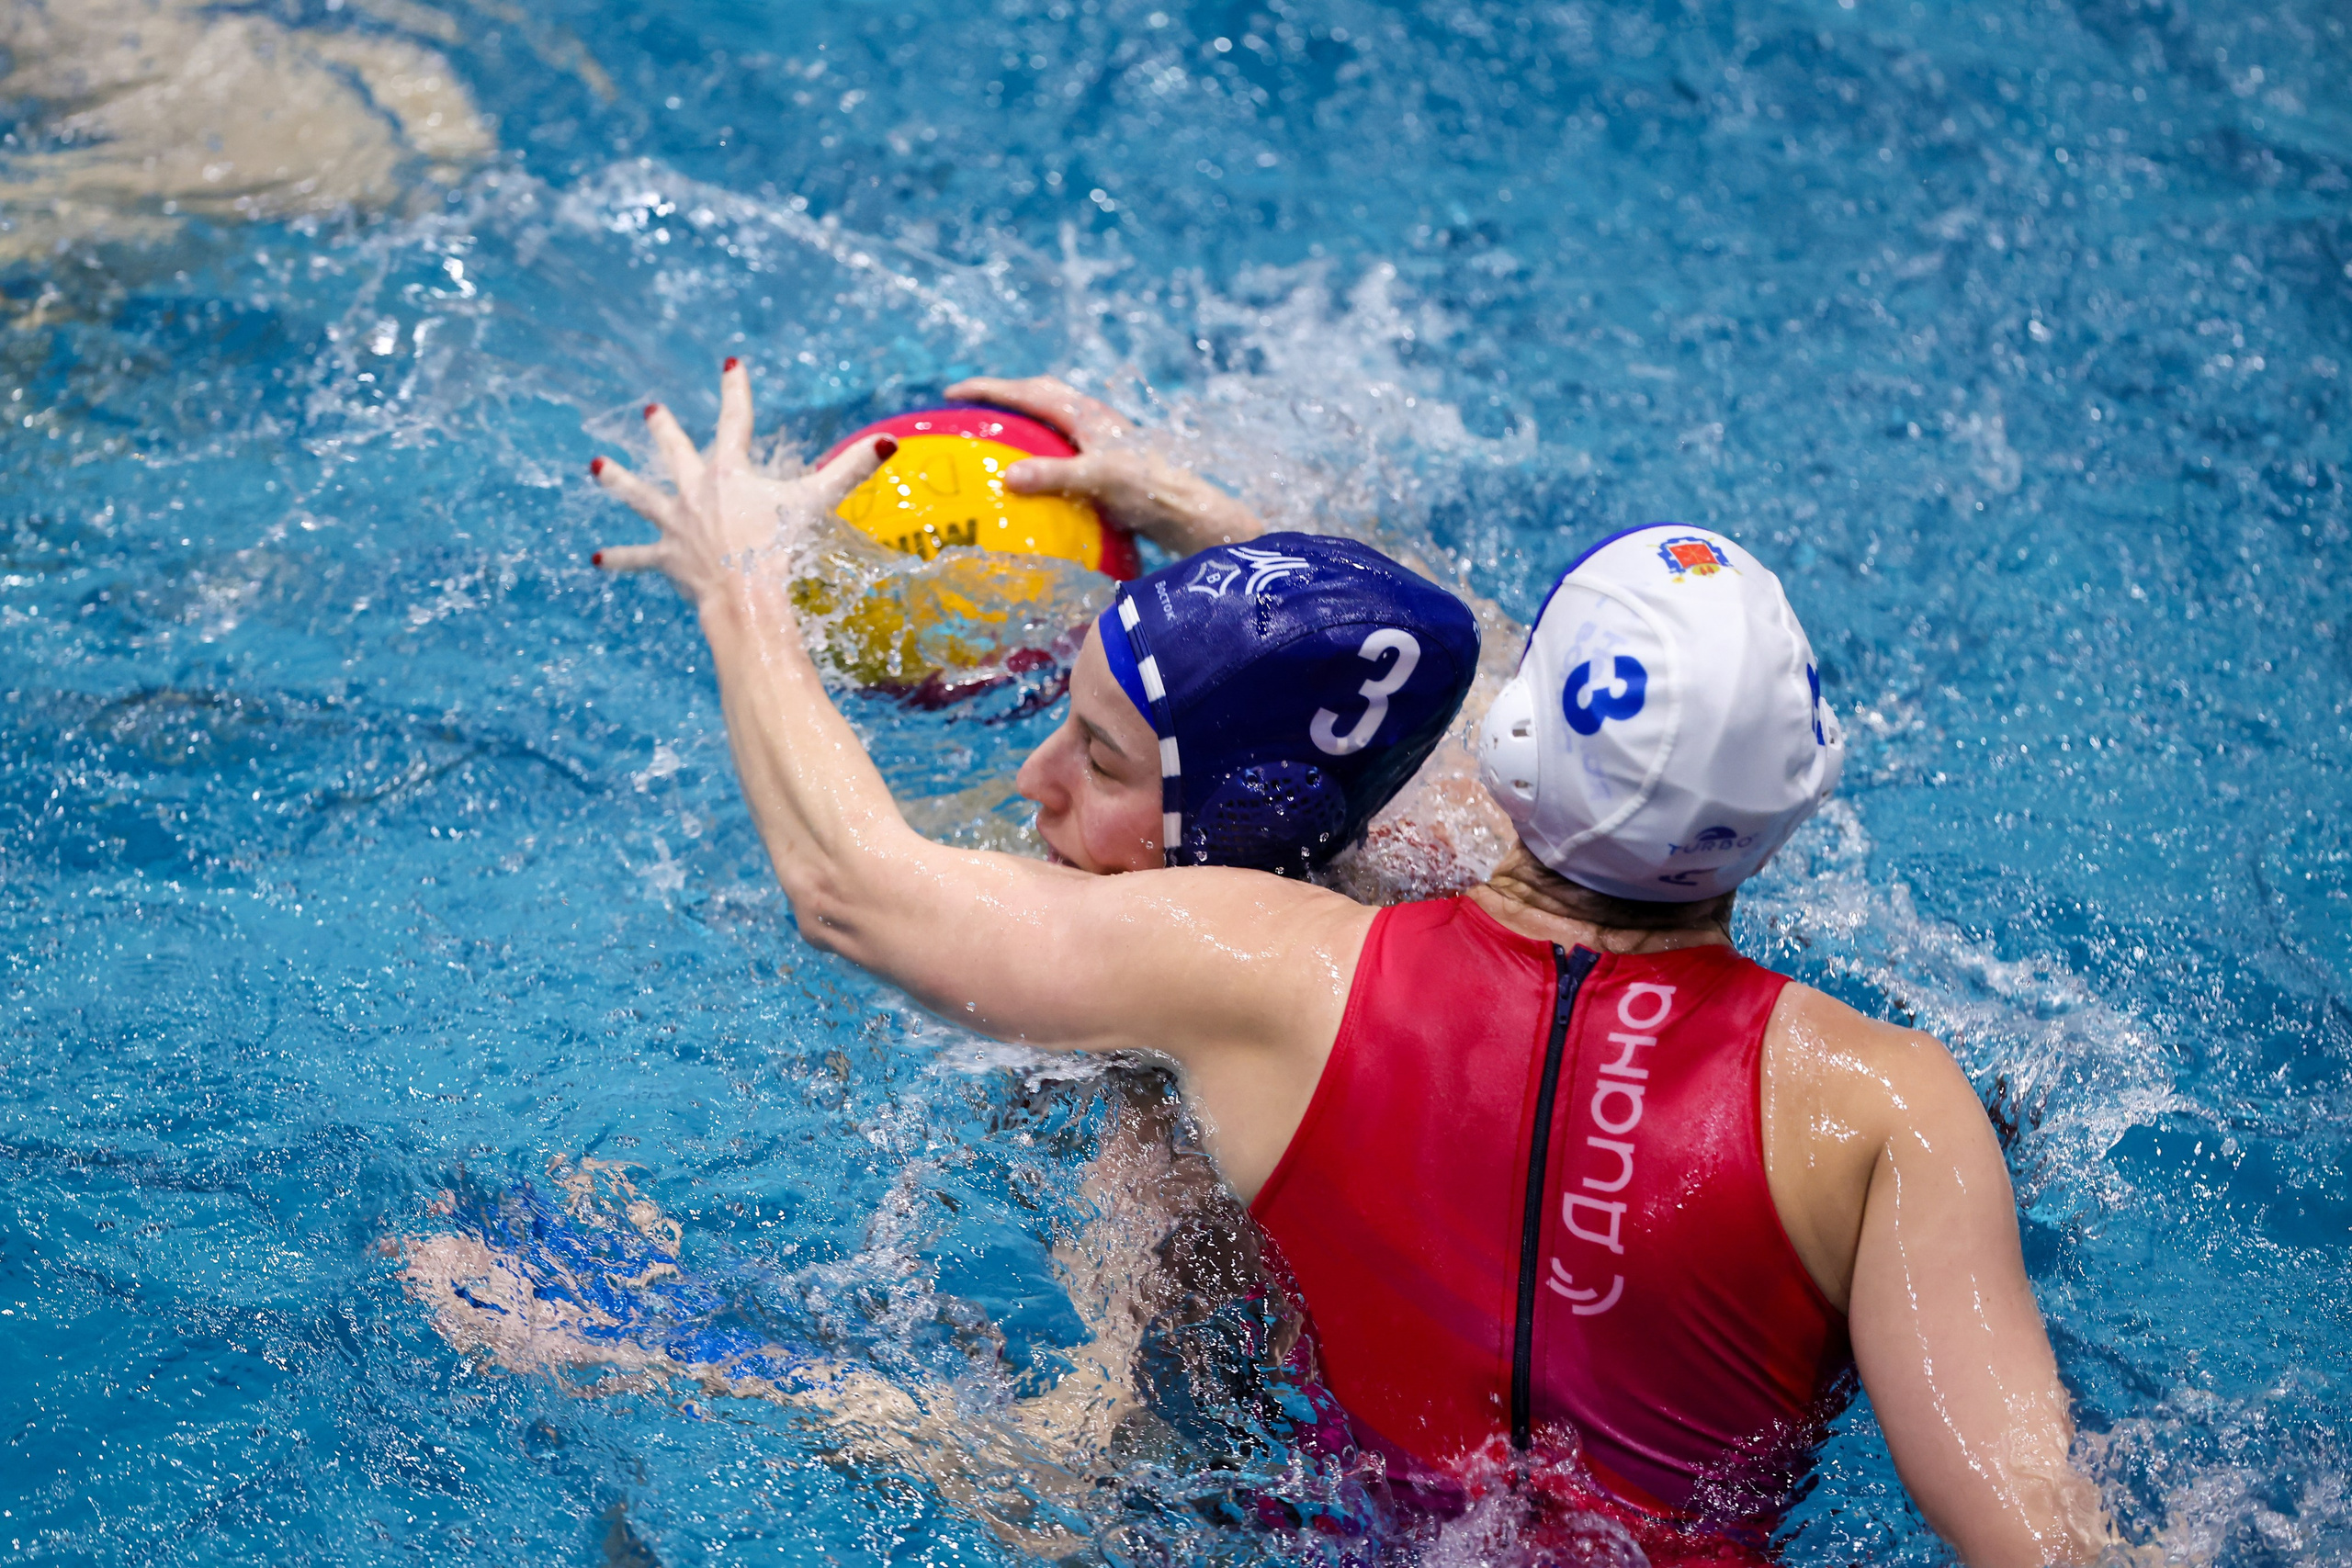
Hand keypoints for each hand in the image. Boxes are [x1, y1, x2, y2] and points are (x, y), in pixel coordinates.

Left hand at [591, 359, 891, 609]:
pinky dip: (621, 557)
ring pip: (640, 496)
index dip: (735, 389)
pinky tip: (597, 559)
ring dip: (618, 479)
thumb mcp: (817, 502)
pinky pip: (640, 556)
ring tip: (595, 466)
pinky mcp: (667, 557)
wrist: (744, 594)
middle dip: (664, 429)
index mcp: (729, 471)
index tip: (730, 362)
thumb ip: (851, 470)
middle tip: (652, 410)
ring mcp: (676, 523)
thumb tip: (890, 443)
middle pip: (676, 451)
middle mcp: (695, 491)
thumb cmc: (781, 547)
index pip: (735, 419)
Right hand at [944, 374, 1264, 556]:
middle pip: (1039, 396)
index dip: (989, 390)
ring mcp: (1098, 441)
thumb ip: (1053, 476)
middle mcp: (1090, 421)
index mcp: (1085, 414)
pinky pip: (1058, 451)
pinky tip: (1025, 485)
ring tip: (990, 440)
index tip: (953, 394)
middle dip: (1003, 396)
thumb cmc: (1147, 490)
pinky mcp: (1103, 465)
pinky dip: (1035, 457)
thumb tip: (1008, 478)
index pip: (1028, 392)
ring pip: (1050, 422)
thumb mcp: (1097, 480)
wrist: (1185, 510)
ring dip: (1020, 423)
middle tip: (969, 407)